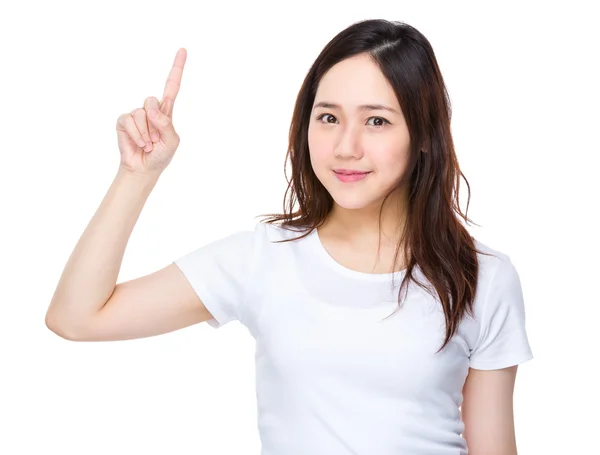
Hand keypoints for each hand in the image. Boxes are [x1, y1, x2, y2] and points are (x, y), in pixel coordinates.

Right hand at [116, 48, 186, 175]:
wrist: (144, 169)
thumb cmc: (161, 155)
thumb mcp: (172, 141)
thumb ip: (166, 123)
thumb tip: (151, 108)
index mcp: (166, 111)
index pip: (172, 86)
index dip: (177, 68)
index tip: (183, 50)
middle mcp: (151, 109)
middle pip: (152, 100)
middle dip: (155, 123)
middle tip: (156, 140)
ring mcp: (136, 114)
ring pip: (141, 113)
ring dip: (146, 133)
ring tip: (148, 144)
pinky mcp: (124, 121)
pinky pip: (130, 121)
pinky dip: (136, 135)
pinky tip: (139, 144)